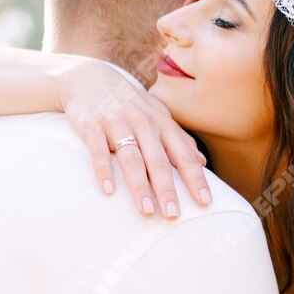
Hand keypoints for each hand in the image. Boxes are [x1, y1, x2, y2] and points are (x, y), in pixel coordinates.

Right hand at [59, 57, 209, 218]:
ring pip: (131, 158)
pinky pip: (98, 151)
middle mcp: (143, 123)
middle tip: (173, 215)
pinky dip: (103, 170)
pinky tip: (109, 190)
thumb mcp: (158, 115)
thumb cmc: (129, 104)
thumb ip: (179, 139)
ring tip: (146, 211)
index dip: (195, 178)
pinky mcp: (92, 125)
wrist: (89, 78)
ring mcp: (117, 123)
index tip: (205, 201)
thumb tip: (202, 162)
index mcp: (162, 124)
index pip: (183, 155)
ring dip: (139, 186)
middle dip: (167, 189)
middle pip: (158, 160)